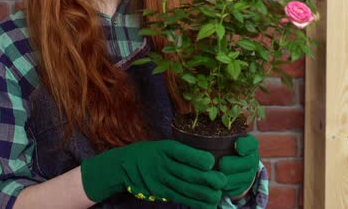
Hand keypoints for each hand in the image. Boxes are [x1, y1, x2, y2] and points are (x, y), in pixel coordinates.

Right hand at [81, 139, 226, 208]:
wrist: (125, 165)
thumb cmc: (152, 152)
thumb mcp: (164, 144)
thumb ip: (183, 151)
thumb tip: (211, 159)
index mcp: (165, 148)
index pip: (181, 153)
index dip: (197, 158)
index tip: (212, 161)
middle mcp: (162, 164)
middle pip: (185, 173)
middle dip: (206, 179)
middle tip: (222, 180)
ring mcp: (161, 180)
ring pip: (184, 188)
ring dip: (203, 193)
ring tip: (217, 195)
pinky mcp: (161, 192)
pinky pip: (180, 198)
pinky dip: (195, 202)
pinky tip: (207, 204)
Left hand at [218, 134, 259, 197]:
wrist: (227, 164)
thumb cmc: (220, 146)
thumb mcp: (221, 137)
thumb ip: (218, 132)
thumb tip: (205, 119)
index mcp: (248, 144)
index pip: (251, 143)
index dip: (246, 145)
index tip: (237, 145)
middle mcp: (251, 158)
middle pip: (248, 162)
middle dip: (234, 164)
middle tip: (221, 164)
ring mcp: (249, 173)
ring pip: (243, 178)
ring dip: (229, 179)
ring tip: (216, 176)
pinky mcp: (242, 187)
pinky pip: (237, 190)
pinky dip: (227, 189)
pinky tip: (217, 186)